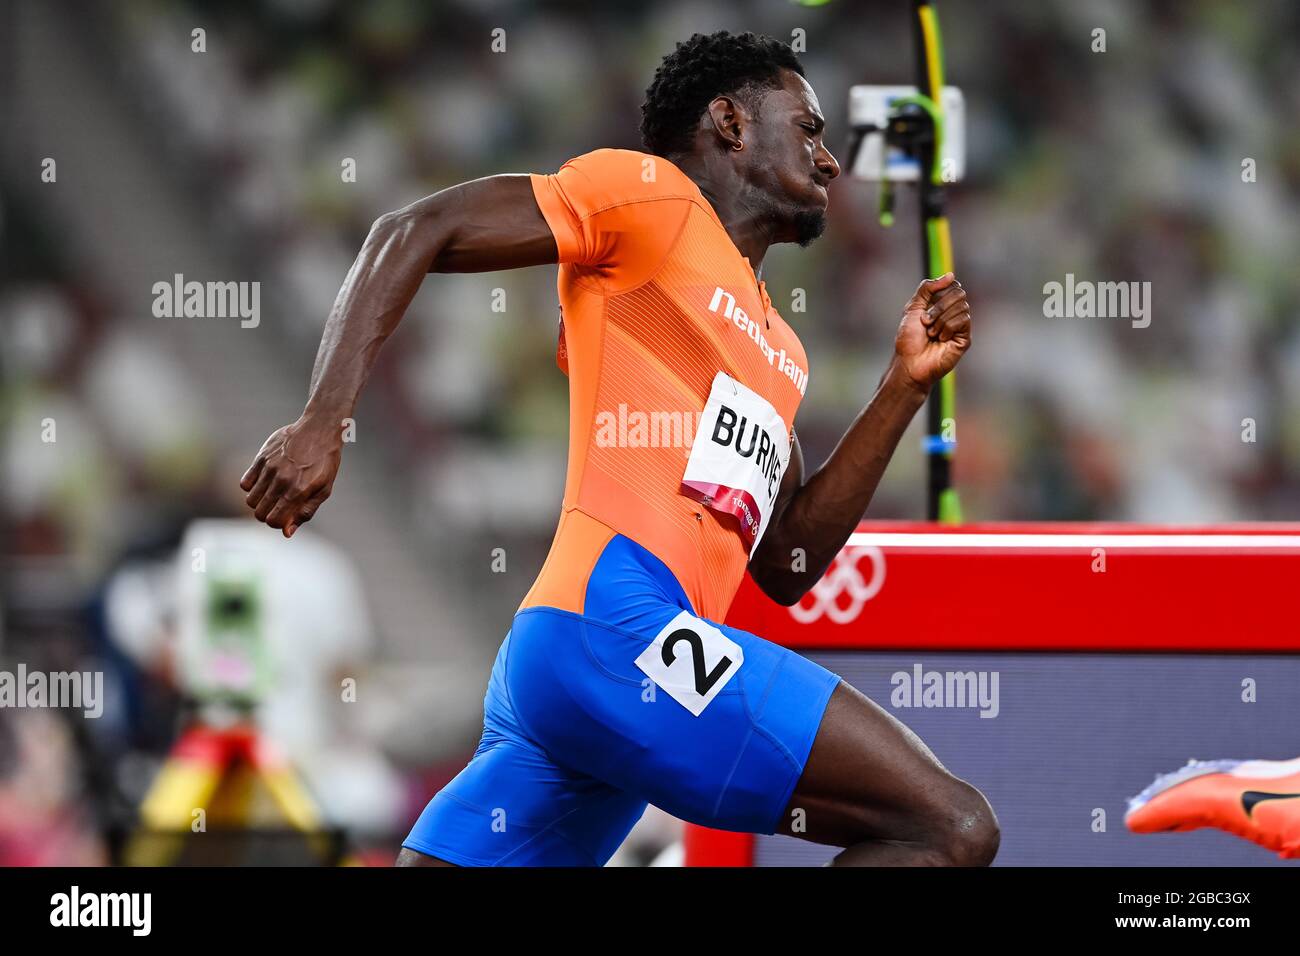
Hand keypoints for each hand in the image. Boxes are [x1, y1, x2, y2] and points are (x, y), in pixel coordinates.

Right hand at [239, 416, 342, 536]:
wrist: (319, 430)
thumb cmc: (324, 462)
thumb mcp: (324, 490)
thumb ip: (305, 512)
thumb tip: (287, 532)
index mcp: (299, 491)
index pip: (275, 521)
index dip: (278, 524)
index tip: (284, 518)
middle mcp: (282, 480)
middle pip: (259, 513)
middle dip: (267, 515)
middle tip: (278, 507)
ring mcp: (269, 468)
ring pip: (250, 500)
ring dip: (259, 503)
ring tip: (272, 494)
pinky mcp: (261, 458)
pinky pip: (245, 483)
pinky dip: (251, 488)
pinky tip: (264, 482)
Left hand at [892, 272, 971, 391]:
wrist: (909, 362)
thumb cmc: (909, 338)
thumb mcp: (913, 307)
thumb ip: (928, 288)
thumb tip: (951, 275)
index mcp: (942, 305)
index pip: (953, 286)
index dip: (941, 291)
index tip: (926, 307)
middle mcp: (953, 314)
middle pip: (959, 293)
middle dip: (939, 306)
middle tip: (926, 322)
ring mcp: (960, 327)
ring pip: (962, 307)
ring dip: (940, 320)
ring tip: (931, 334)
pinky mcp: (965, 338)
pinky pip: (963, 320)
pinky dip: (947, 328)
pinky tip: (940, 340)